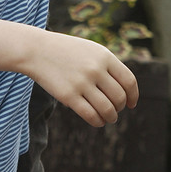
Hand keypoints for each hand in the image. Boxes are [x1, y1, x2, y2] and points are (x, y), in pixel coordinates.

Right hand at [23, 29, 138, 126]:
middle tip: (115, 110)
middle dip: (120, 107)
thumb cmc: (67, 52)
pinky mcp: (69, 96)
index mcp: (104, 56)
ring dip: (110, 117)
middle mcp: (95, 69)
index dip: (133, 96)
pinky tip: (97, 121)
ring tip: (108, 117)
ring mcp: (82, 83)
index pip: (129, 81)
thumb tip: (126, 91)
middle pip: (119, 97)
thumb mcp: (91, 50)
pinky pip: (91, 115)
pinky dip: (97, 121)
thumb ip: (108, 66)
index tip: (132, 104)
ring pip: (107, 109)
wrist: (38, 50)